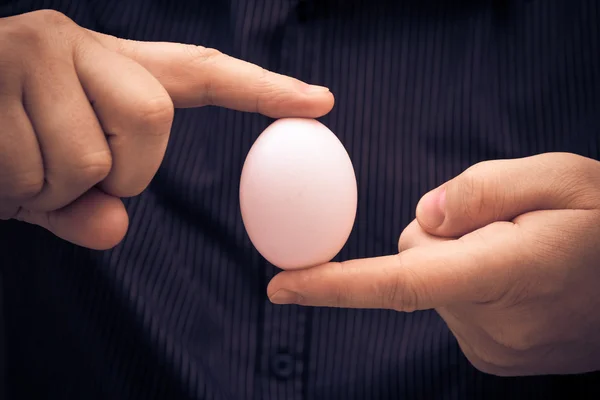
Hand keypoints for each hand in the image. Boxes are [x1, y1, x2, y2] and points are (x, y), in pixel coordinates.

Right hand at [0, 10, 332, 249]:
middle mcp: (76, 42)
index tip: (321, 102)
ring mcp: (35, 46)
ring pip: (91, 155)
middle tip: (63, 180)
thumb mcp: (45, 183)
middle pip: (151, 123)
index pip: (202, 74)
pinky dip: (14, 192)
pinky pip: (35, 167)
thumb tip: (116, 227)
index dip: (263, 91)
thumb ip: (89, 205)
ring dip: (50, 189)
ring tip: (12, 171)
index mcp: (105, 68)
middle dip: (115, 174)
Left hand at [268, 152, 599, 375]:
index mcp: (504, 272)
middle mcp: (490, 323)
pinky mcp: (493, 356)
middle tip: (507, 224)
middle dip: (443, 233)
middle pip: (417, 259)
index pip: (399, 283)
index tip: (279, 287)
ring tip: (523, 252)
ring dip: (461, 258)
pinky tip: (518, 276)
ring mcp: (492, 348)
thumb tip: (421, 218)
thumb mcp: (559, 178)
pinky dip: (471, 282)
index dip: (333, 286)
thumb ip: (479, 191)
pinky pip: (453, 303)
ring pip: (434, 280)